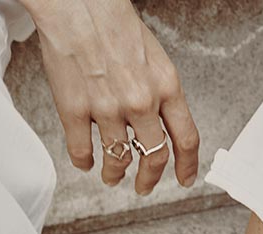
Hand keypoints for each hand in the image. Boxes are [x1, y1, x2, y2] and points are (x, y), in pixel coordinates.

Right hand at [25, 0, 198, 193]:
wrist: (76, 3)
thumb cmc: (111, 21)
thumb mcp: (152, 56)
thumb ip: (158, 90)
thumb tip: (159, 122)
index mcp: (165, 85)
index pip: (186, 138)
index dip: (187, 165)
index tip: (185, 178)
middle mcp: (140, 101)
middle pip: (154, 158)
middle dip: (149, 180)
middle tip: (143, 186)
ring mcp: (107, 109)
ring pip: (117, 161)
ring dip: (115, 174)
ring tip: (112, 175)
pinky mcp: (75, 112)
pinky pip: (82, 153)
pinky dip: (85, 162)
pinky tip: (86, 160)